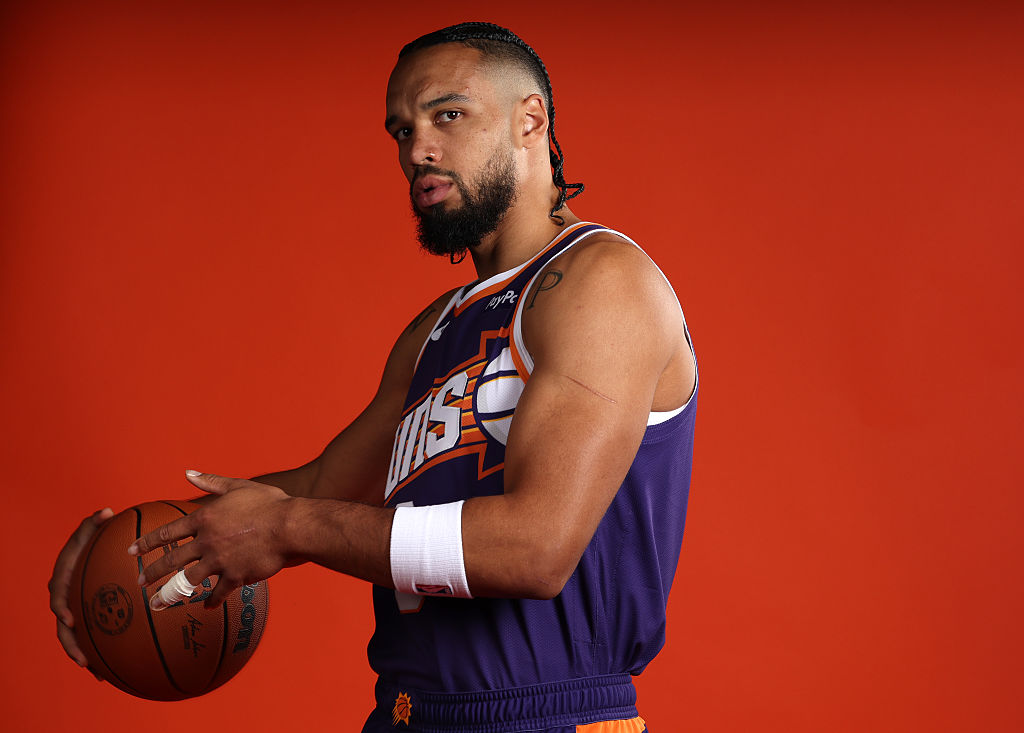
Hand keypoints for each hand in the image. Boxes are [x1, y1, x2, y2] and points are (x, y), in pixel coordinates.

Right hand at [49, 507, 113, 674]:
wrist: (93, 555)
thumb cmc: (91, 541)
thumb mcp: (90, 530)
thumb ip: (95, 522)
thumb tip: (106, 511)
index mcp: (63, 579)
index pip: (57, 595)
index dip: (60, 606)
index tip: (69, 617)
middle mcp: (65, 598)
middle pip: (62, 626)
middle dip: (70, 643)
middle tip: (83, 659)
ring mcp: (74, 610)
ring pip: (73, 637)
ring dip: (82, 654)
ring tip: (96, 672)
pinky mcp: (85, 618)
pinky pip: (89, 636)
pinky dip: (97, 652)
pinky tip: (111, 668)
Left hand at [129, 471, 294, 609]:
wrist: (290, 526)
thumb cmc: (268, 502)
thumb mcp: (238, 486)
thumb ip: (211, 482)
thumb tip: (188, 473)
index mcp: (204, 518)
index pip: (168, 532)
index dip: (147, 542)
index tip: (132, 551)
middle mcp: (207, 541)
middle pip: (172, 559)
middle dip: (152, 572)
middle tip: (139, 582)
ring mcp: (220, 561)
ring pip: (187, 581)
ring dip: (169, 594)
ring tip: (158, 603)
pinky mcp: (236, 576)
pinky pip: (219, 592)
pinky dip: (212, 601)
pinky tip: (206, 607)